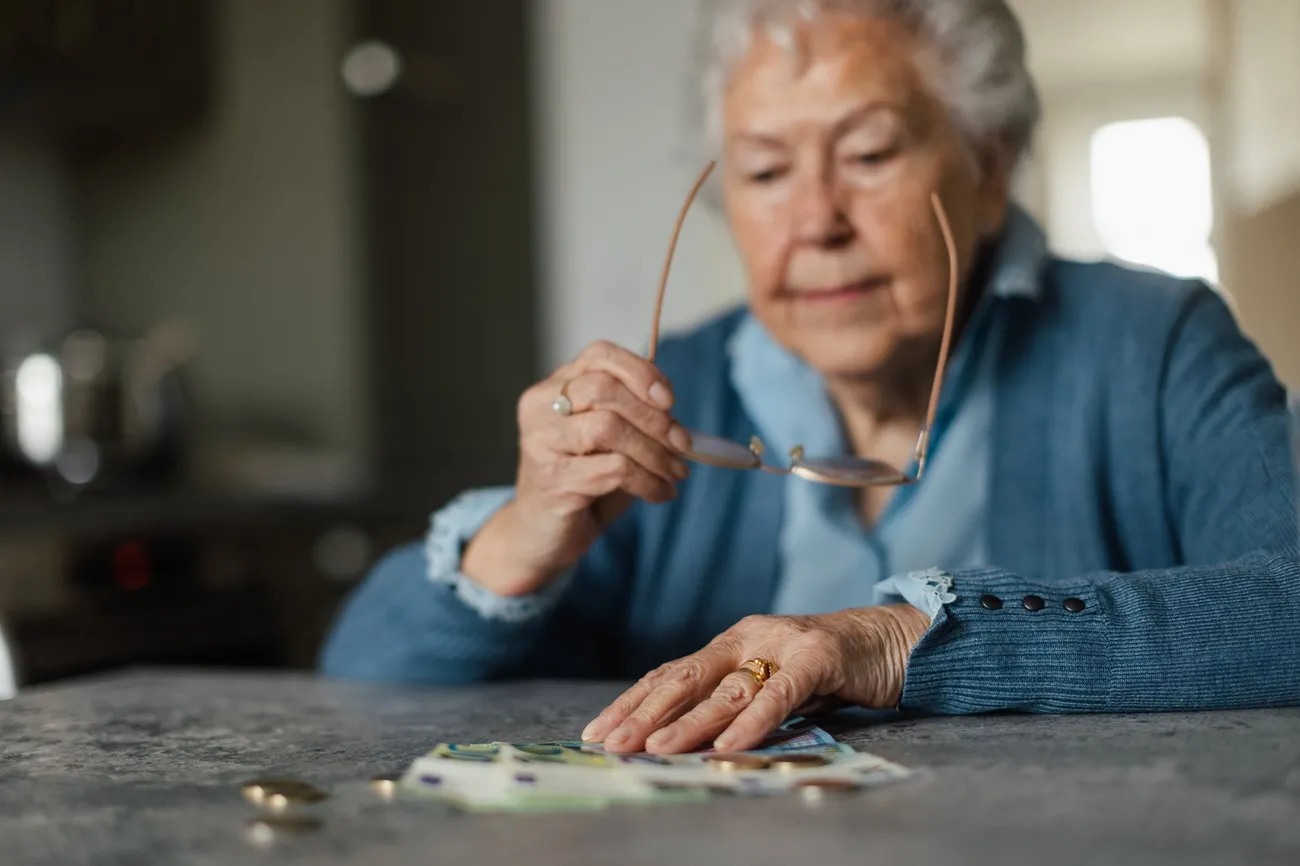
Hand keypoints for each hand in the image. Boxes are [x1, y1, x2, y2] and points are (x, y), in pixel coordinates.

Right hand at [461, 340, 690, 596]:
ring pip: (608, 427)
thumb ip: (632, 415)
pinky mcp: (551, 479)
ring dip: (654, 453)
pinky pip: (613, 470)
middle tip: (683, 445)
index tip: (670, 401)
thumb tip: (675, 413)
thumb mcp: (608, 440)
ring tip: (674, 473)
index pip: (599, 355)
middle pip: (605, 389)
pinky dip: (647, 482)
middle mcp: (540, 407)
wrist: (541, 534)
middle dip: (654, 418)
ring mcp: (541, 442)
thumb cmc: (581, 482)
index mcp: (553, 388)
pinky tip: (659, 494)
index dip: (641, 372)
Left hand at [581, 605, 929, 753]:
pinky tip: (729, 745)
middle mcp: (749, 638)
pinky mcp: (819, 658)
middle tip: (611, 743)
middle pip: (685, 678)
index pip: (670, 674)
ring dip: (688, 723)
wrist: (893, 642)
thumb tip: (677, 740)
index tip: (597, 731)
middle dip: (643, 713)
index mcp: (730, 643)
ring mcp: (782, 644)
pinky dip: (752, 722)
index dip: (631, 702)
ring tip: (655, 749)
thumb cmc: (827, 671)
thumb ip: (732, 703)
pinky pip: (780, 695)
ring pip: (726, 689)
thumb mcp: (770, 685)